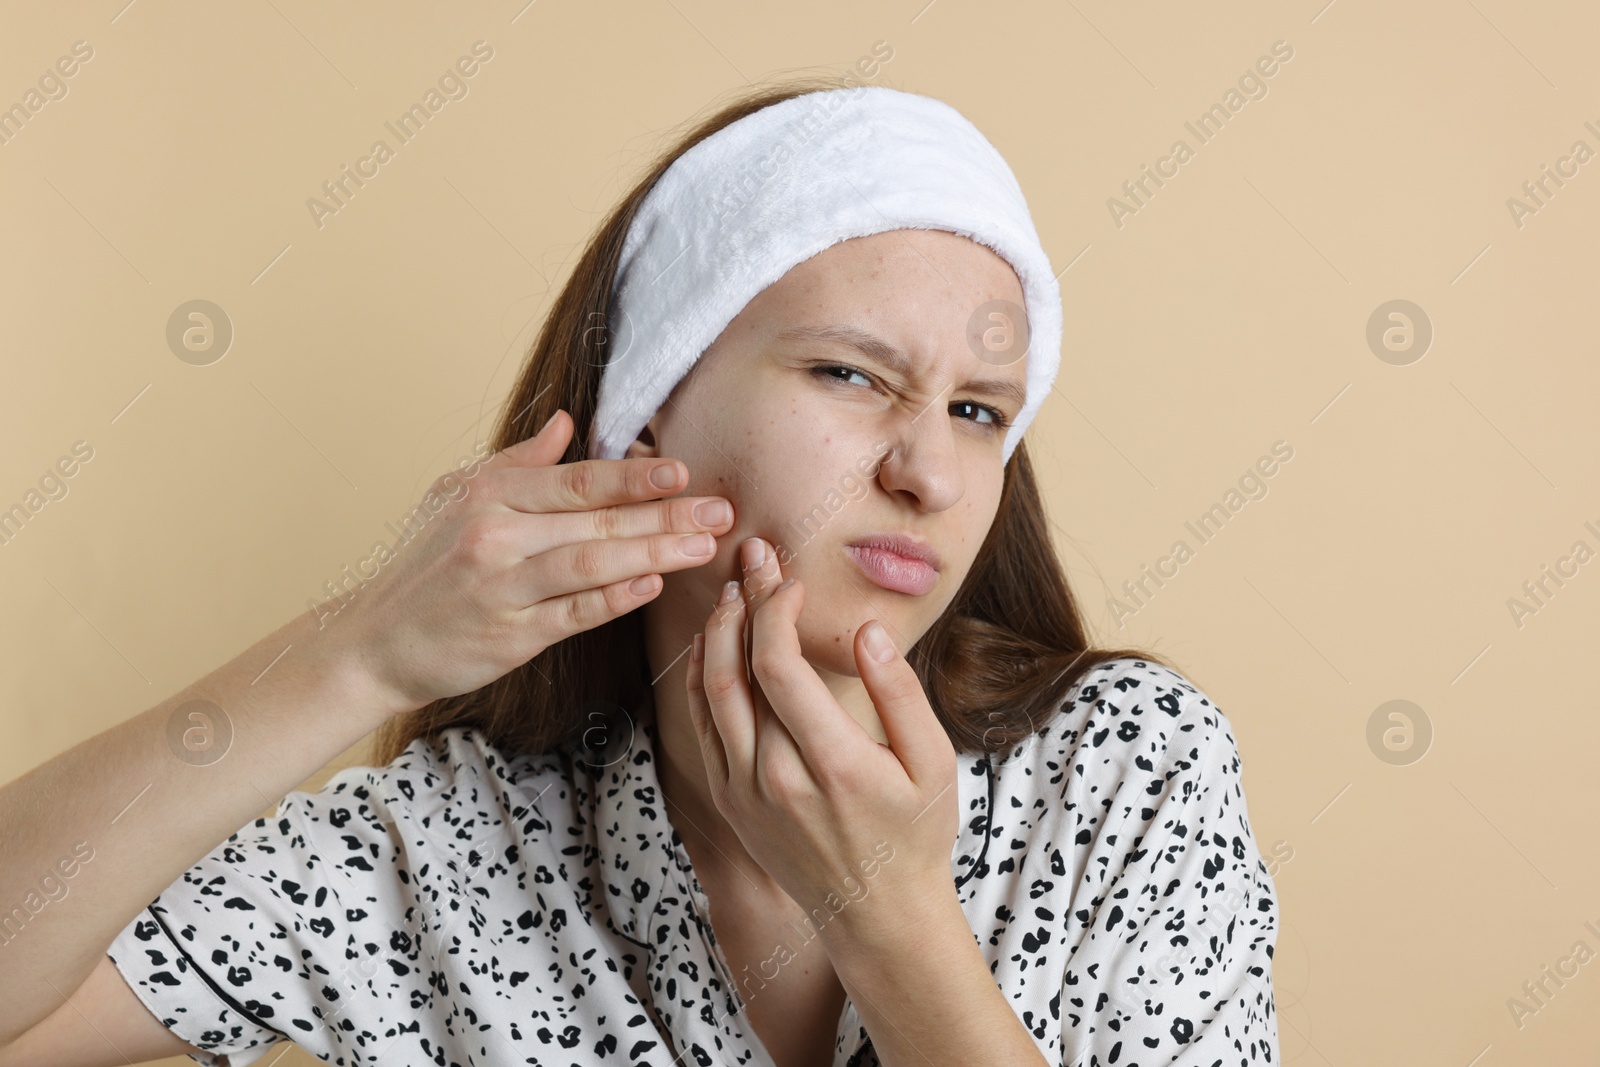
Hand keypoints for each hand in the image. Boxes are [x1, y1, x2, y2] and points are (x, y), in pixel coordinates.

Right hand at [325, 409, 735, 713]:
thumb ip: (516, 462)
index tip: (683, 471)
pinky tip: (653, 584)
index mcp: (488, 494)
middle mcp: (495, 534)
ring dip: (654, 550)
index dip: (634, 476)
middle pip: (595, 517)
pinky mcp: (510, 636)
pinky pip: (574, 612)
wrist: (371, 644)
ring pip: (593, 561)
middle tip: (720, 509)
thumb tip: (566, 423)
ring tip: (703, 546)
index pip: (576, 479)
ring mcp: (503, 585)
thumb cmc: (419, 570)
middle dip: (665, 512)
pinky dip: (616, 596)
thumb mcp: (453, 498)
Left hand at [683, 535, 959, 945]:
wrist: (875, 913)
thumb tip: (867, 630)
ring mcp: (743, 791)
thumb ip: (899, 692)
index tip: (794, 581)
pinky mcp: (727, 799)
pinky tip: (715, 641)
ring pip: (708, 693)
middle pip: (736, 669)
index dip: (776, 611)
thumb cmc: (914, 832)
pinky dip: (701, 674)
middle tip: (754, 557)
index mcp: (831, 764)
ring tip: (733, 589)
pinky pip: (701, 724)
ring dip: (715, 632)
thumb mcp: (931, 762)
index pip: (779, 668)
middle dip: (742, 602)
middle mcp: (775, 777)